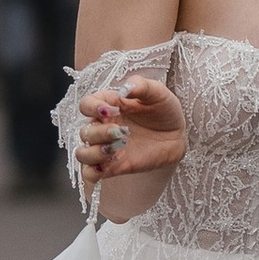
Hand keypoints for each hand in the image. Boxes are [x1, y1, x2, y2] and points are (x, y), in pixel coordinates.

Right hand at [73, 77, 186, 191]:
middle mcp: (102, 126)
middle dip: (99, 133)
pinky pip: (90, 173)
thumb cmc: (164, 110)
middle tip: (121, 132)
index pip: (85, 104)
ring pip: (82, 153)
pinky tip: (107, 166)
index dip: (92, 108)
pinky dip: (92, 173)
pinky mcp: (112, 166)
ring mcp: (105, 147)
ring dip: (93, 153)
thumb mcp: (157, 92)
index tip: (108, 111)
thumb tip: (125, 88)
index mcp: (107, 104)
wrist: (176, 136)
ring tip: (114, 150)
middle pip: (84, 131)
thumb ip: (141, 85)